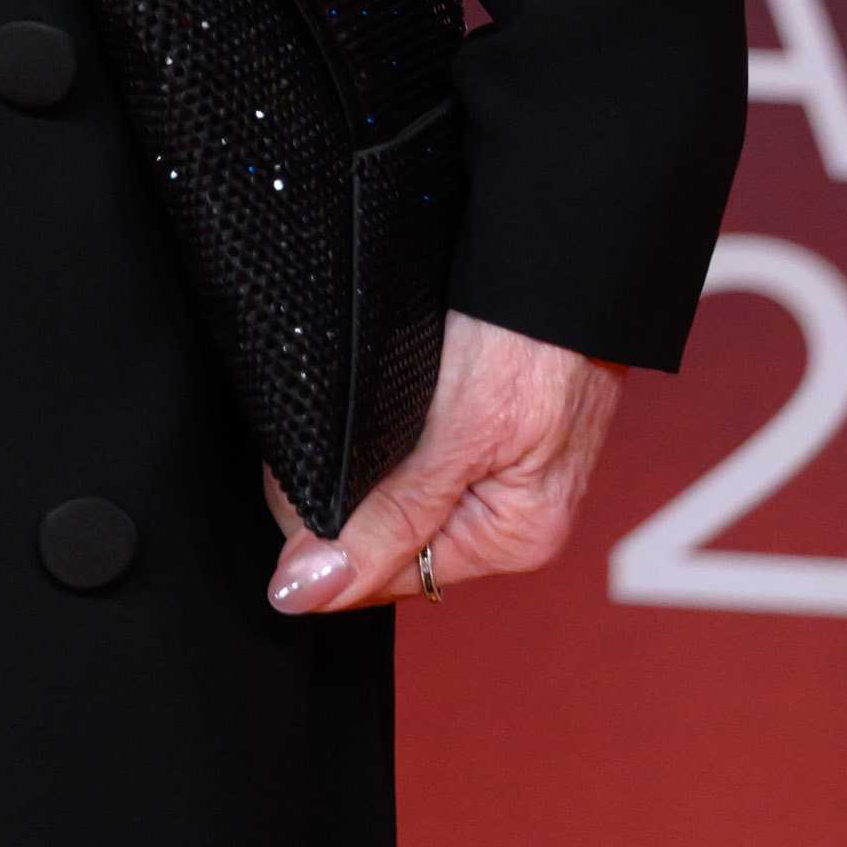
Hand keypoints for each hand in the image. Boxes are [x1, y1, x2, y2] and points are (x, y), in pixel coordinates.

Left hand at [263, 308, 626, 614]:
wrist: (563, 255)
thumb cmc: (530, 341)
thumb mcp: (454, 438)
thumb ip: (386, 521)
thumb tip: (308, 592)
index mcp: (511, 539)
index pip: (385, 575)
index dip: (321, 541)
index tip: (283, 489)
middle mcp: (507, 516)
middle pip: (389, 534)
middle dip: (336, 499)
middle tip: (300, 441)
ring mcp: (498, 468)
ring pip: (393, 490)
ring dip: (352, 464)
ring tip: (326, 416)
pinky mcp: (485, 422)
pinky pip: (412, 449)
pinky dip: (377, 432)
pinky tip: (359, 400)